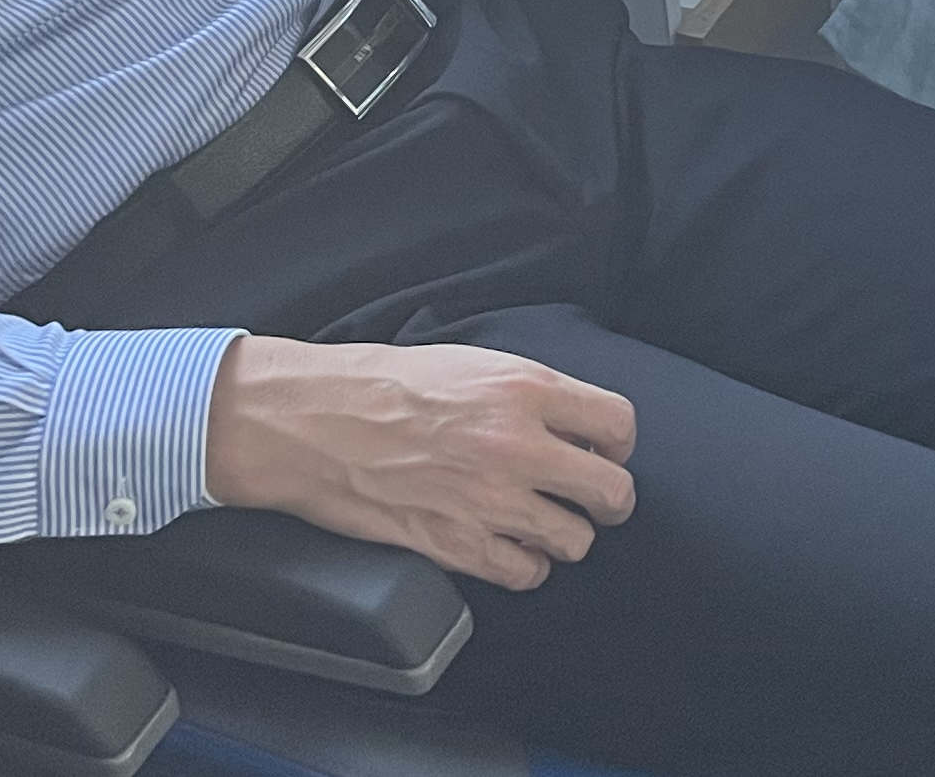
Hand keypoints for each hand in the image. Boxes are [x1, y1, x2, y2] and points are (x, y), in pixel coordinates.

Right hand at [208, 337, 635, 591]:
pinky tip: (512, 548)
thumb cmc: (383, 383)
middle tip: (595, 499)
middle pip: (612, 491)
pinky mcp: (459, 546)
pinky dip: (527, 566)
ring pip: (577, 541)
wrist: (315, 421)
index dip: (619, 442)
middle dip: (610, 498)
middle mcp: (518, 448)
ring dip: (568, 535)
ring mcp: (490, 502)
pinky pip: (527, 574)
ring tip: (548, 523)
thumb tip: (571, 419)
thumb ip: (529, 391)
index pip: (619, 423)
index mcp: (525, 390)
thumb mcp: (471, 361)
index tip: (607, 450)